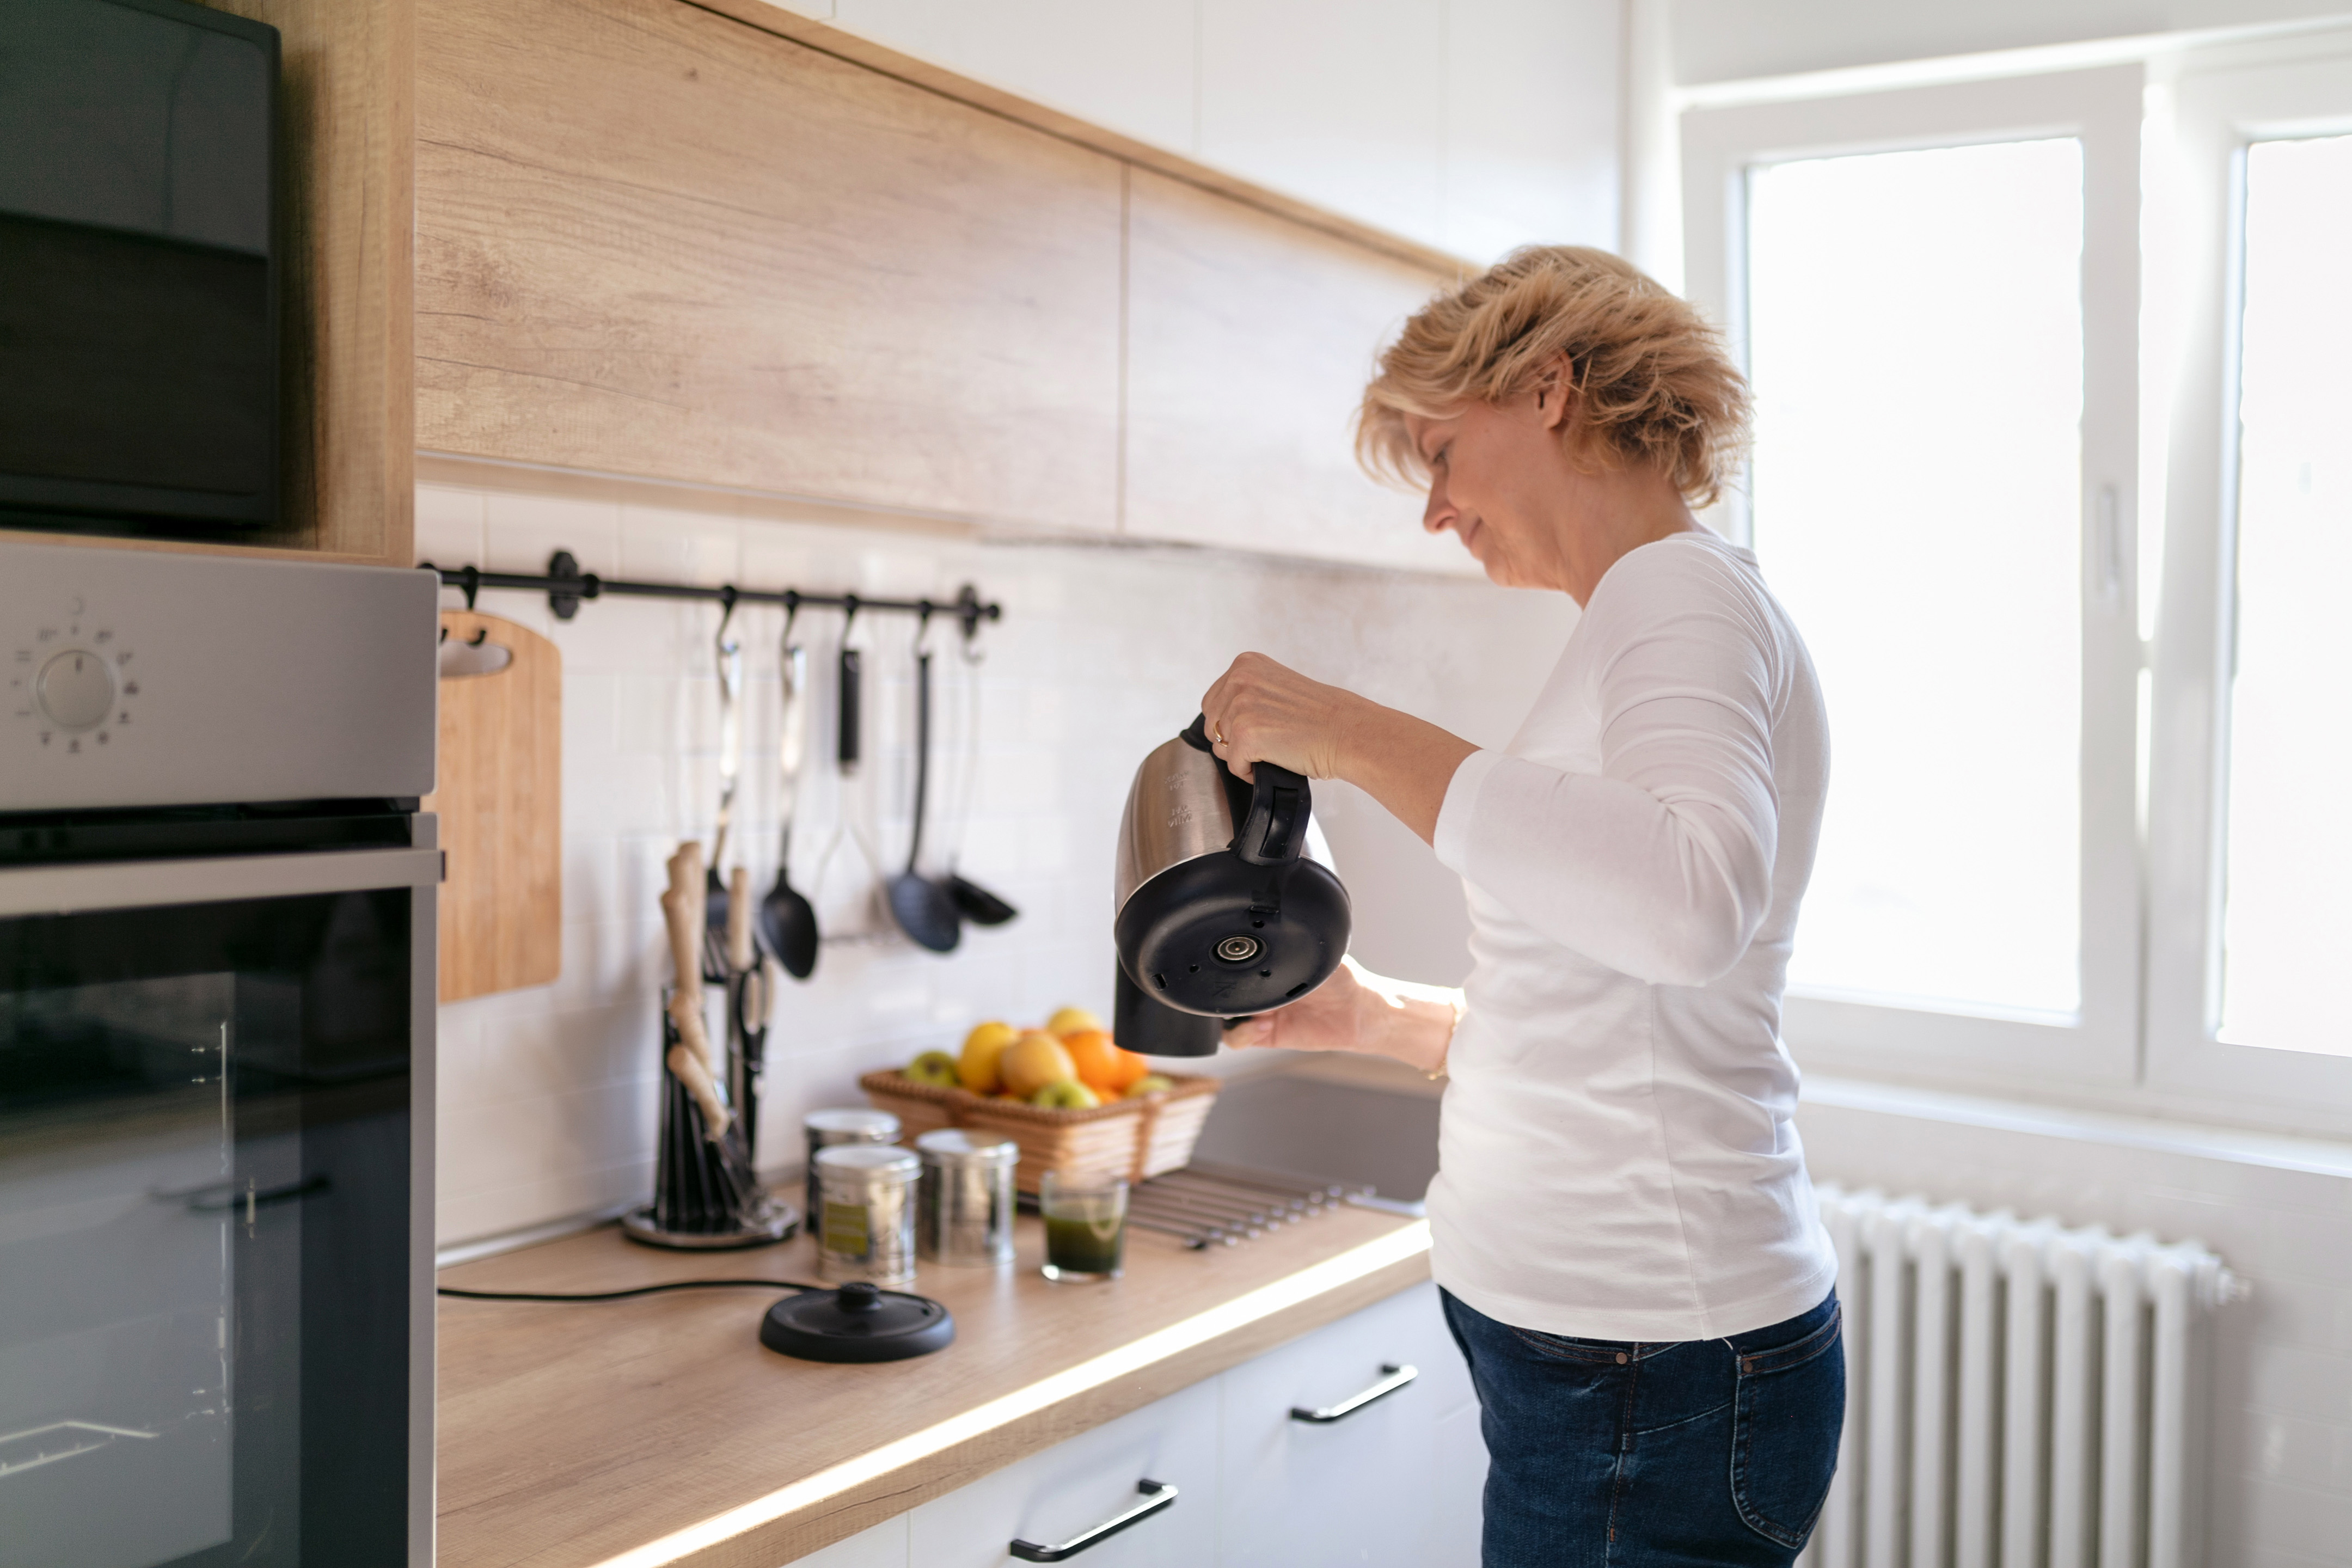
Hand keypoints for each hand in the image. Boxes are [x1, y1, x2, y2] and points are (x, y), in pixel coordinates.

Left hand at [1200, 653, 1361, 782]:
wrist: (1348, 732)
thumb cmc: (1321, 717)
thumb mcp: (1276, 687)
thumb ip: (1248, 693)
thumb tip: (1220, 721)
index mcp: (1245, 664)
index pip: (1212, 703)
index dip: (1231, 724)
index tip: (1260, 728)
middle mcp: (1239, 679)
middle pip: (1211, 725)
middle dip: (1232, 740)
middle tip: (1268, 742)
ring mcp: (1240, 706)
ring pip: (1220, 747)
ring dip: (1243, 756)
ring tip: (1274, 749)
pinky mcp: (1245, 733)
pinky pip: (1233, 766)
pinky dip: (1251, 772)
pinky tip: (1276, 760)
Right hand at [1224, 957, 1456, 1075]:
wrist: (1361, 1012)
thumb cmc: (1343, 979)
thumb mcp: (1315, 956)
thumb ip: (1291, 950)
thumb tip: (1271, 938)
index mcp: (1269, 968)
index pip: (1234, 968)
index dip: (1226, 970)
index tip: (1227, 969)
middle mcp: (1261, 990)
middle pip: (1224, 993)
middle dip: (1224, 995)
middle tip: (1238, 994)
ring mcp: (1261, 1014)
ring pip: (1225, 1018)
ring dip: (1231, 1017)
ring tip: (1255, 1013)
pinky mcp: (1267, 1036)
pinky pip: (1239, 1039)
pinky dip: (1242, 1034)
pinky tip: (1262, 1024)